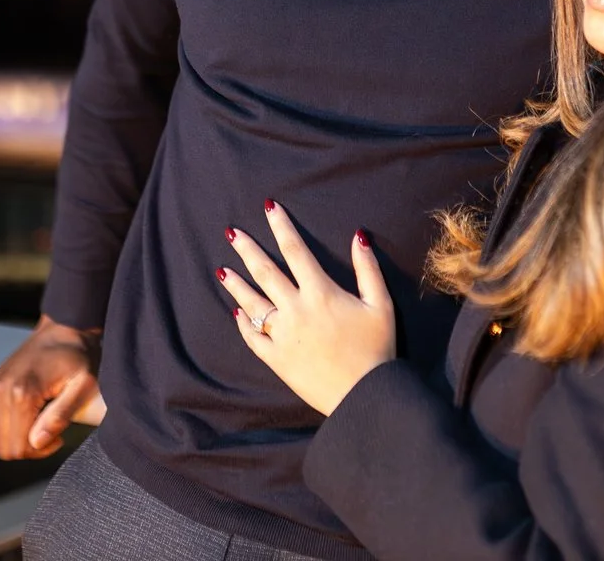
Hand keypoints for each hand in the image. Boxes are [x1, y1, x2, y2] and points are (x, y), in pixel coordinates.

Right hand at [0, 315, 101, 459]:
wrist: (66, 327)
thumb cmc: (80, 356)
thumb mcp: (84, 384)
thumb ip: (61, 414)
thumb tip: (37, 442)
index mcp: (22, 393)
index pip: (18, 447)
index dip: (40, 451)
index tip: (59, 437)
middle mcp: (0, 391)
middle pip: (3, 447)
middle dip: (28, 448)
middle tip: (51, 433)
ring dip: (13, 440)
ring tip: (38, 425)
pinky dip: (1, 430)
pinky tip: (24, 419)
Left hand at [217, 201, 394, 417]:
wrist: (363, 394)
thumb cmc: (377, 348)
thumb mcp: (380, 304)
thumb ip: (368, 268)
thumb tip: (358, 235)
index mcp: (321, 292)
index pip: (295, 250)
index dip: (281, 226)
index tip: (268, 208)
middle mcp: (296, 309)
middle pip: (266, 272)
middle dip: (248, 249)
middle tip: (231, 232)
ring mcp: (282, 335)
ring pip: (253, 303)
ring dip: (236, 284)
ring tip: (222, 270)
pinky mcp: (277, 359)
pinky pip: (253, 338)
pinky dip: (244, 324)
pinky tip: (238, 312)